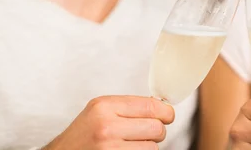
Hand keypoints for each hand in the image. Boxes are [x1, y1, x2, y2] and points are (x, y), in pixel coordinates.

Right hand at [43, 95, 173, 149]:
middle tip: (146, 133)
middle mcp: (107, 126)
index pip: (151, 106)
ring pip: (153, 148)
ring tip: (130, 145)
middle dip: (157, 132)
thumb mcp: (100, 111)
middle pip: (157, 128)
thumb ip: (128, 107)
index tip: (167, 116)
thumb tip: (163, 107)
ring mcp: (109, 148)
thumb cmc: (83, 135)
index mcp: (105, 106)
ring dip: (147, 147)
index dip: (166, 112)